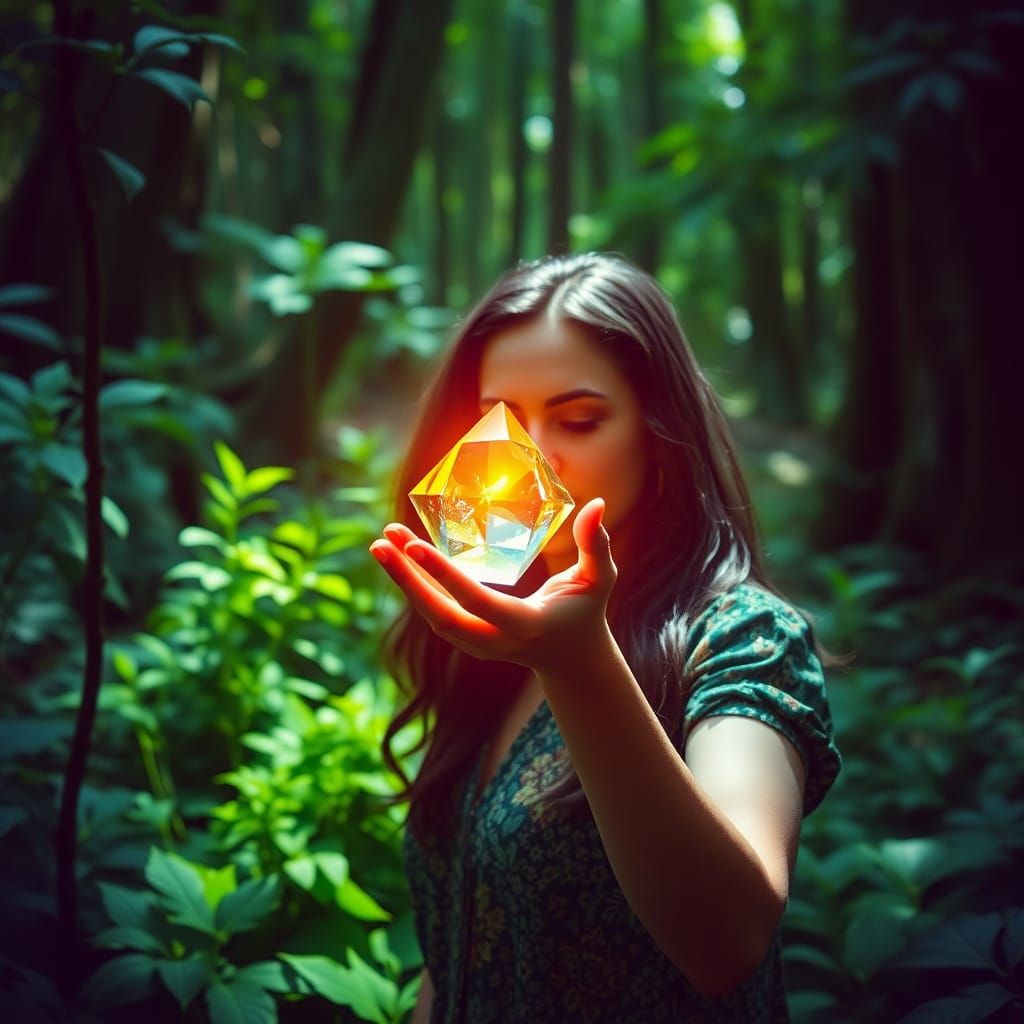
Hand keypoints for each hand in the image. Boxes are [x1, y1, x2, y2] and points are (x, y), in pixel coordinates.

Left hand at [369, 498, 616, 672]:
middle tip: (380, 543)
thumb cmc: (585, 612)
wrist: (570, 659)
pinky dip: (414, 585)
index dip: (444, 575)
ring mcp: (477, 644)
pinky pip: (434, 612)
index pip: (477, 600)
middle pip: (439, 615)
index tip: (414, 546)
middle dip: (407, 580)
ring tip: (382, 543)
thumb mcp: (599, 579)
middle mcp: (494, 640)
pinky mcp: (466, 639)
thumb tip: (597, 503)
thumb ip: (596, 544)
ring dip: (403, 580)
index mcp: (525, 625)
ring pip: (430, 615)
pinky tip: (398, 555)